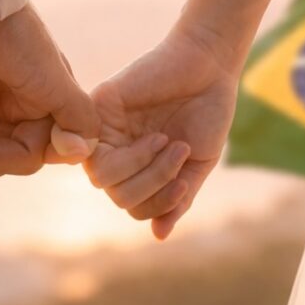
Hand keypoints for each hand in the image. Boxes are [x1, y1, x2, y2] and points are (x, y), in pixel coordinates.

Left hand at [84, 23, 241, 239]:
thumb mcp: (197, 165)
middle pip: (118, 197)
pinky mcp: (98, 108)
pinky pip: (95, 152)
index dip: (161, 204)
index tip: (185, 182)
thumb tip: (159, 236)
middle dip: (154, 185)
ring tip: (168, 143)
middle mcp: (118, 151)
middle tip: (179, 154)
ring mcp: (105, 131)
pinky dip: (131, 156)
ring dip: (144, 171)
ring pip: (103, 180)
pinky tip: (157, 138)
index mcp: (138, 167)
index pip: (135, 207)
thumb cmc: (206, 113)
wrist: (210, 68)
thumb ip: (178, 198)